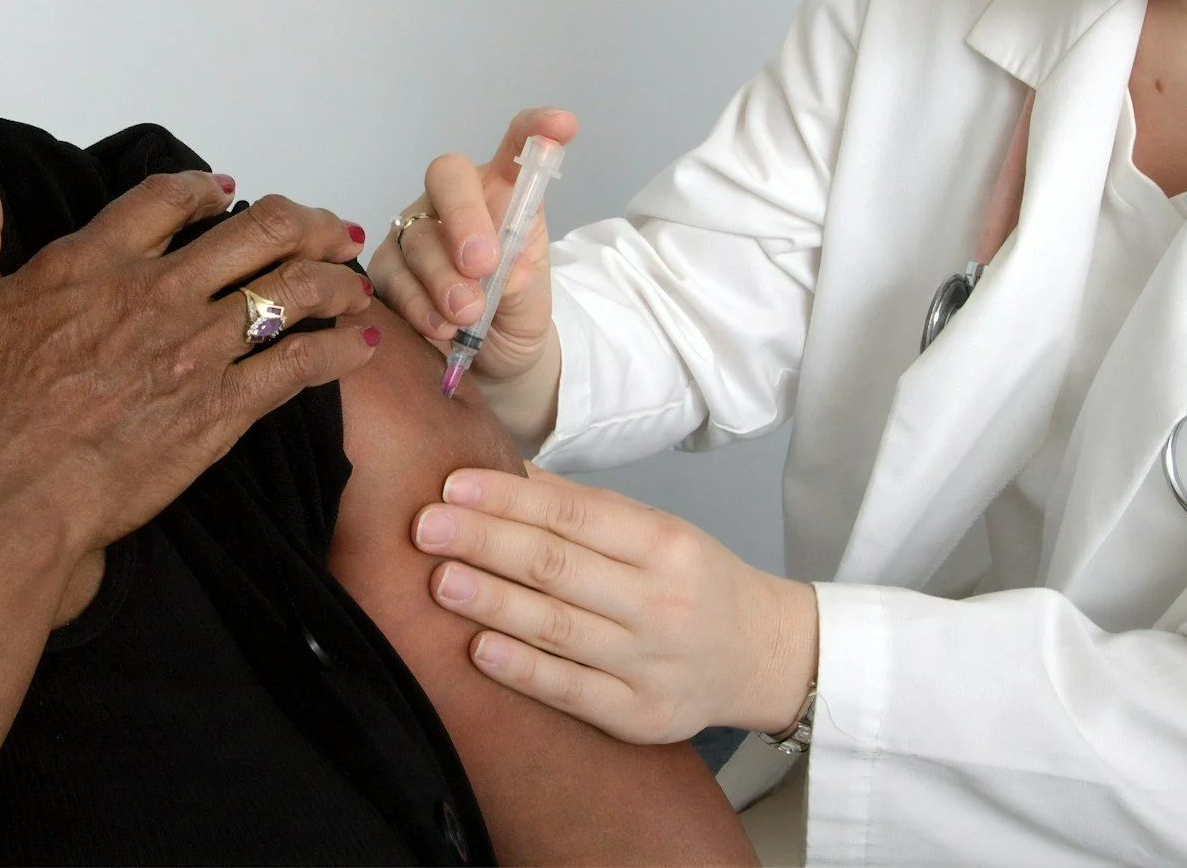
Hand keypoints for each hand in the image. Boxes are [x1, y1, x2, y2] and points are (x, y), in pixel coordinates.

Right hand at [0, 157, 383, 560]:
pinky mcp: (220, 409)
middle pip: (255, 232)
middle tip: (328, 230)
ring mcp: (194, 349)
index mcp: (91, 262)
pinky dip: (339, 349)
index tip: (226, 193)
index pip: (167, 198)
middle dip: (303, 223)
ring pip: (289, 290)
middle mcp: (155, 293)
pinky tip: (362, 346)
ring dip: (333, 279)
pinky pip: (299, 364)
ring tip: (355, 283)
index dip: (205, 188)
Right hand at [370, 107, 577, 381]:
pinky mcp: (387, 267)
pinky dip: (417, 303)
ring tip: (467, 315)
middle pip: (447, 177)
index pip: (517, 148)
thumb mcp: (531, 303)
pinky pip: (392, 275)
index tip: (562, 126)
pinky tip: (440, 327)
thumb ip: (520, 284)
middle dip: (464, 217)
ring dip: (443, 278)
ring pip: (418, 235)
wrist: (490, 363)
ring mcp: (416, 230)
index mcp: (502, 194)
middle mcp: (455, 201)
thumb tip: (506, 273)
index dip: (535, 130)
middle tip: (483, 264)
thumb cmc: (515, 314)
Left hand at [410, 466, 816, 745]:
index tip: (452, 485)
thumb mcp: (654, 529)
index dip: (509, 499)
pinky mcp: (641, 716)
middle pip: (558, 567)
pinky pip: (571, 691)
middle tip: (425, 526)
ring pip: (558, 628)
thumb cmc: (693, 581)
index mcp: (664, 544)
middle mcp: (660, 602)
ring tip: (439, 580)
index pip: (574, 515)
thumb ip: (580, 506)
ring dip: (492, 602)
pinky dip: (522, 669)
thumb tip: (502, 470)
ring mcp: (651, 664)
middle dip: (485, 542)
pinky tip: (478, 648)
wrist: (762, 654)